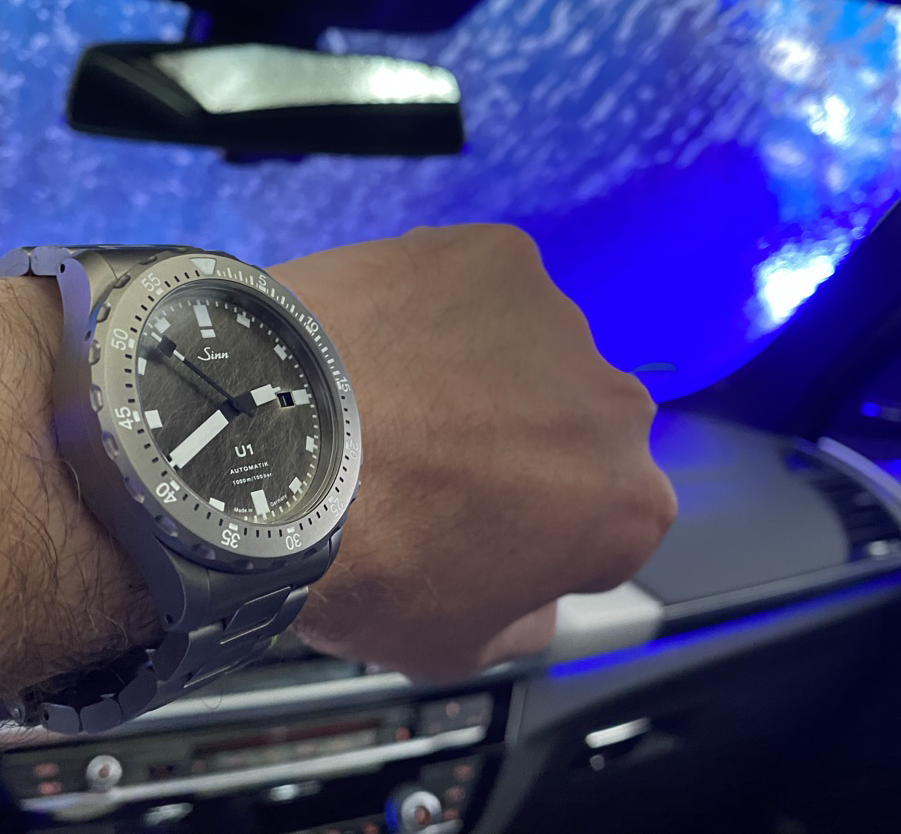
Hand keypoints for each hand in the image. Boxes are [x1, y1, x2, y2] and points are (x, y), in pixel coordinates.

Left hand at [273, 225, 675, 681]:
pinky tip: (375, 345)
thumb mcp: (450, 647)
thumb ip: (520, 623)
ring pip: (527, 351)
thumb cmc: (363, 556)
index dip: (542, 531)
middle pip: (576, 427)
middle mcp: (614, 405)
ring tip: (388, 403)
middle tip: (432, 464)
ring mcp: (556, 318)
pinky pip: (473, 288)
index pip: (605, 522)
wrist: (273, 448)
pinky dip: (434, 310)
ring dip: (480, 373)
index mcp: (626, 506)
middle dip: (523, 443)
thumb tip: (531, 599)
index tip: (483, 531)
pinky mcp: (494, 255)